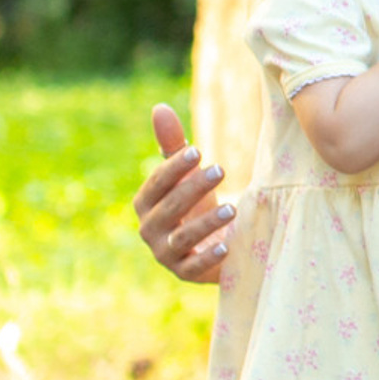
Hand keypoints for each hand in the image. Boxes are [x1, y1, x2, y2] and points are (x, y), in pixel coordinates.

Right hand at [134, 103, 234, 284]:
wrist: (210, 240)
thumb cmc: (195, 202)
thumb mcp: (187, 175)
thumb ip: (173, 145)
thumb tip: (159, 107)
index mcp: (145, 203)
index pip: (156, 184)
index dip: (174, 168)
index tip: (198, 151)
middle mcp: (150, 229)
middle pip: (169, 209)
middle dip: (193, 189)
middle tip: (221, 169)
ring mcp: (165, 253)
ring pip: (182, 238)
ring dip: (205, 224)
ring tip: (233, 208)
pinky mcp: (185, 272)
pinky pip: (193, 267)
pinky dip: (208, 258)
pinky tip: (227, 247)